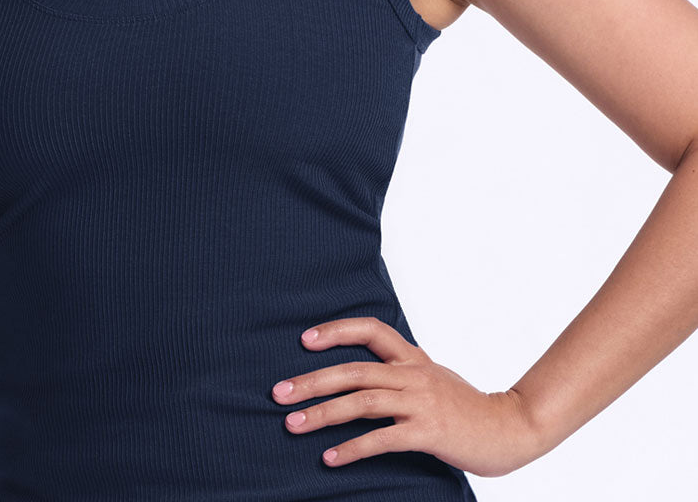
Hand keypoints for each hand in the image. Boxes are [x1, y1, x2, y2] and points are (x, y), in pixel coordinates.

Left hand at [271, 315, 539, 476]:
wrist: (510, 428)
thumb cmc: (466, 408)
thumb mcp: (434, 378)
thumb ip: (403, 372)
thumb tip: (367, 374)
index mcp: (413, 358)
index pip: (370, 330)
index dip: (336, 331)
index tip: (304, 340)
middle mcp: (414, 374)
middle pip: (354, 370)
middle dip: (312, 380)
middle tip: (278, 393)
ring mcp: (421, 402)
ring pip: (362, 402)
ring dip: (323, 413)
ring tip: (292, 424)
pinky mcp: (428, 432)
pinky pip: (382, 438)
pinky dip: (353, 448)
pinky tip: (329, 458)